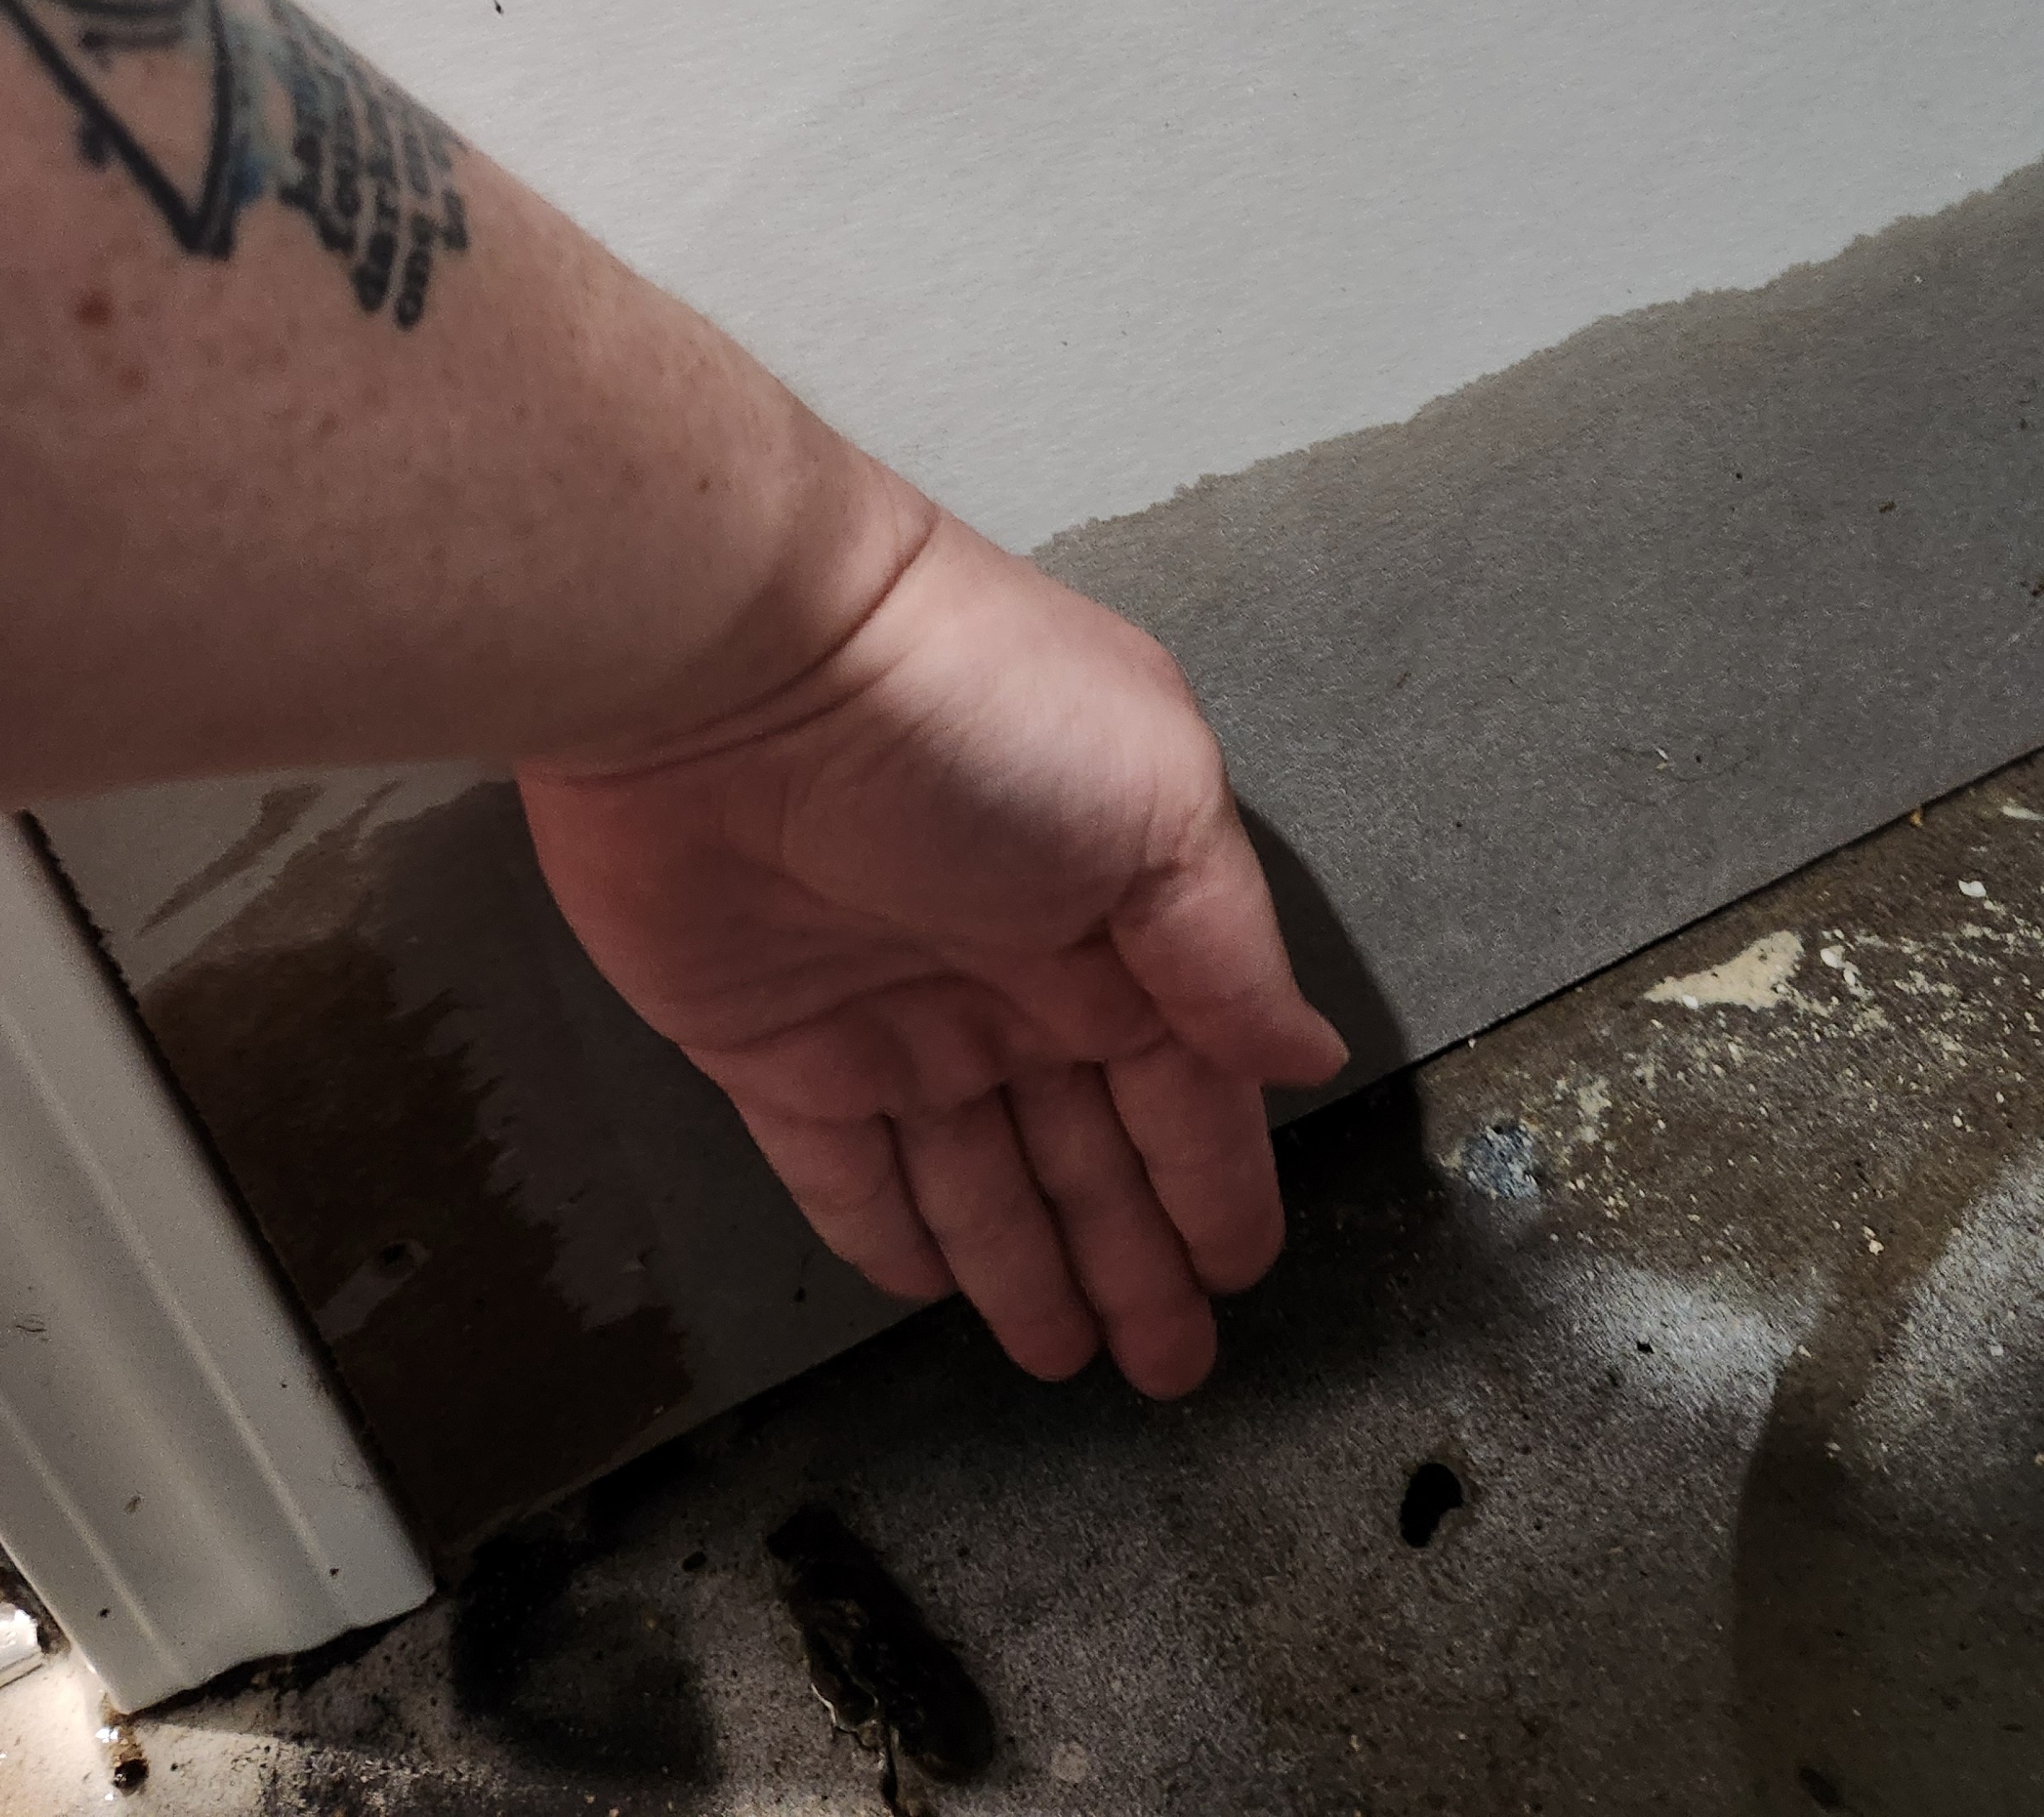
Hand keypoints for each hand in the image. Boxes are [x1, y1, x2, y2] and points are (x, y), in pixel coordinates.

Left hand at [517, 512, 1344, 1397]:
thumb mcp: (1154, 800)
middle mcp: (1009, 975)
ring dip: (1030, 1266)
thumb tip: (1307, 1056)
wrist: (736, 673)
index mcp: (1114, 916)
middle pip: (1088, 1148)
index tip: (1242, 1273)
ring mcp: (888, 1014)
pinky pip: (842, 1170)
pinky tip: (932, 1290)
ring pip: (978, 1177)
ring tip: (1074, 1362)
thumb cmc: (971, 720)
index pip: (1187, 1084)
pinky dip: (889, 1230)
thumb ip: (1228, 946)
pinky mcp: (770, 1047)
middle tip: (1170, 1370)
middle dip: (1136, 1256)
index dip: (1217, 1182)